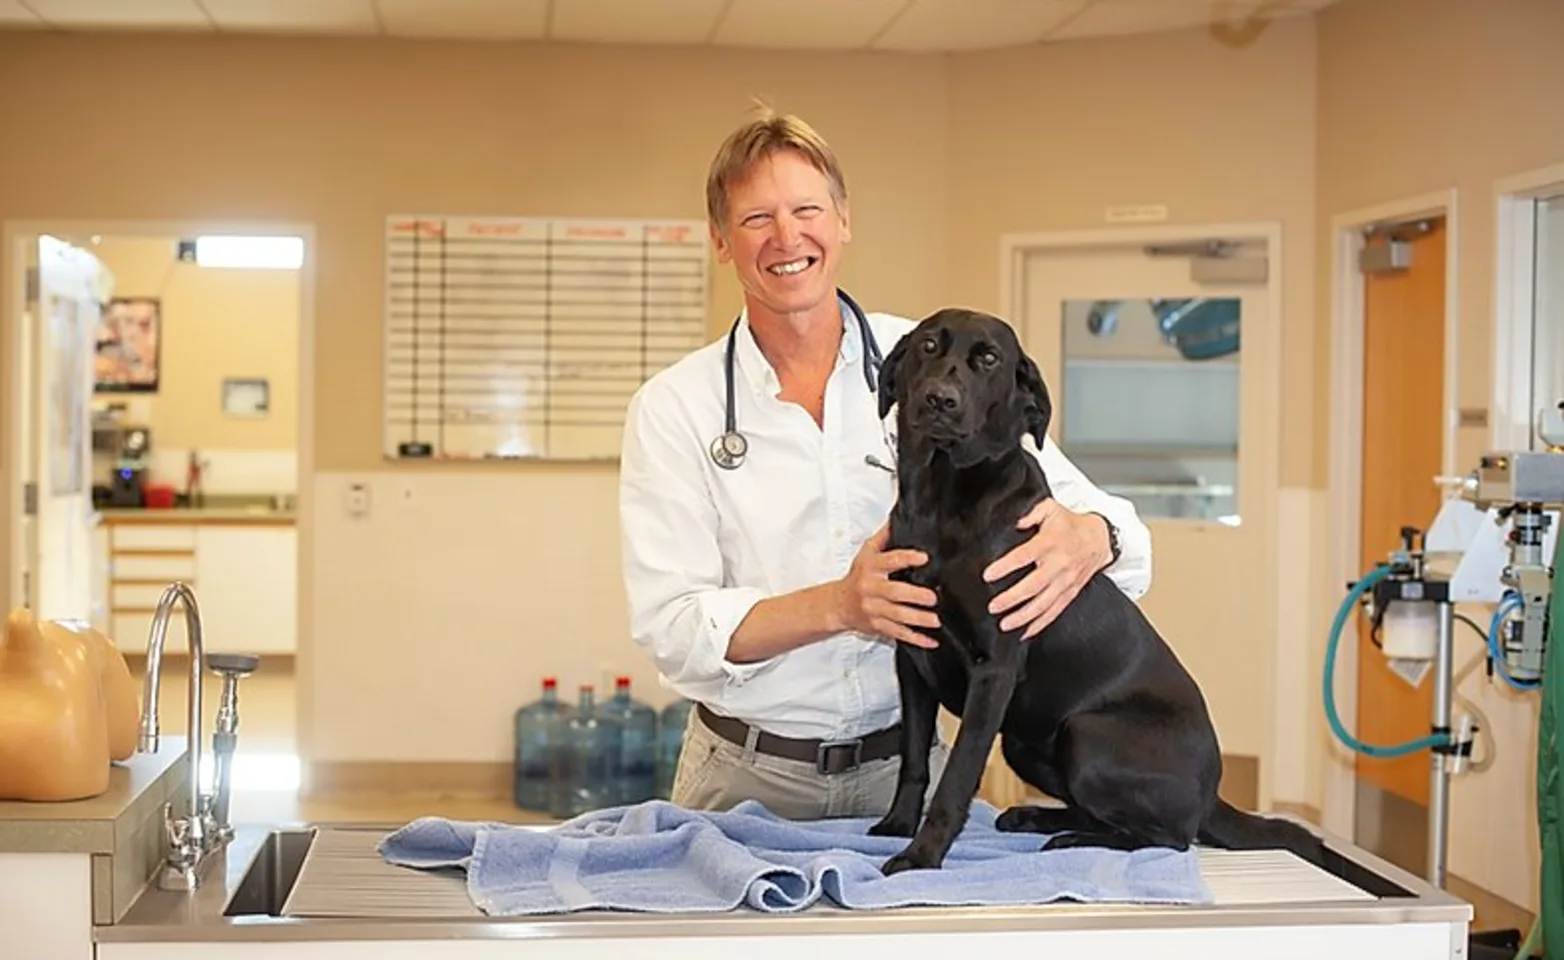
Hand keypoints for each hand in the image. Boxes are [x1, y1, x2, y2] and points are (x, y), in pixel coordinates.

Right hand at [834, 522, 940, 648]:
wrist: (838, 605)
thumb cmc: (856, 578)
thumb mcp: (866, 554)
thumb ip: (883, 538)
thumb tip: (896, 519)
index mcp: (871, 569)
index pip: (889, 561)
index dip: (907, 558)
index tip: (923, 558)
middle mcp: (871, 590)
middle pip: (894, 593)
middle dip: (914, 596)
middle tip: (932, 598)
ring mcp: (874, 610)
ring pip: (897, 616)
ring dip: (917, 619)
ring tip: (934, 620)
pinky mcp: (878, 626)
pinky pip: (898, 633)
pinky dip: (915, 639)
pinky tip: (930, 640)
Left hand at [982, 501, 1111, 639]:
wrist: (1099, 538)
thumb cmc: (1070, 524)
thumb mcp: (1050, 509)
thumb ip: (1031, 512)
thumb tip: (1016, 521)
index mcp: (1049, 543)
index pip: (1024, 556)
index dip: (1005, 566)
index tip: (988, 575)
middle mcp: (1058, 565)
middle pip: (1033, 586)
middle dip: (1012, 598)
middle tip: (993, 606)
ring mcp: (1065, 582)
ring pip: (1044, 604)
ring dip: (1024, 616)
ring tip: (1005, 624)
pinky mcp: (1070, 593)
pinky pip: (1055, 611)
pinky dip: (1040, 624)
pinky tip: (1026, 632)